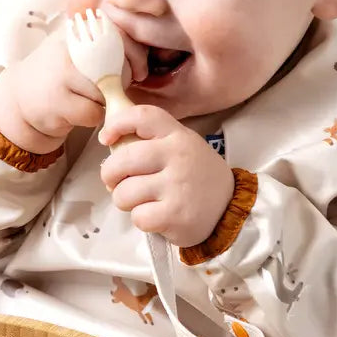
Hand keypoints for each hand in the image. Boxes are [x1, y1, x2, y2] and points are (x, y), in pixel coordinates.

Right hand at [0, 25, 146, 153]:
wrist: (20, 99)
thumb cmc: (60, 76)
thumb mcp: (80, 51)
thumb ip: (109, 48)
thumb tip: (142, 61)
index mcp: (78, 30)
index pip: (121, 35)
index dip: (136, 56)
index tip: (137, 69)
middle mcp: (69, 47)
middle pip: (120, 68)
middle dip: (120, 83)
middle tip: (106, 88)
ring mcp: (62, 74)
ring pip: (107, 93)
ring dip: (103, 102)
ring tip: (84, 98)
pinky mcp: (57, 101)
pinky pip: (94, 113)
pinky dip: (90, 117)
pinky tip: (74, 110)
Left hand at [99, 106, 235, 247]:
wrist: (230, 211)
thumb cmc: (198, 178)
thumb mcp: (184, 148)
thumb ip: (154, 141)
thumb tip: (112, 142)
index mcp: (177, 136)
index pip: (142, 116)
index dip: (116, 124)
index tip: (106, 138)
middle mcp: (177, 156)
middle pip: (122, 160)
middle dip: (110, 175)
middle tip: (117, 183)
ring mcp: (177, 185)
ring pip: (124, 193)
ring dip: (126, 201)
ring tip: (143, 201)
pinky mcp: (175, 214)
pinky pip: (138, 216)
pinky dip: (141, 220)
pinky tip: (157, 217)